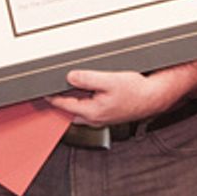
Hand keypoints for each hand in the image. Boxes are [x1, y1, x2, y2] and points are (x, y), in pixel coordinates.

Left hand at [46, 69, 178, 126]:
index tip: (43, 92)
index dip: (52, 98)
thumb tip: (71, 77)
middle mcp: (95, 118)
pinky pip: (88, 108)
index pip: (65, 105)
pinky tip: (86, 90)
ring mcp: (101, 117)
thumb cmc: (136, 91)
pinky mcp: (107, 113)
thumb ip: (88, 79)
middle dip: (61, 100)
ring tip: (68, 86)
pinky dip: (83, 100)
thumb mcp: (110, 80)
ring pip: (79, 110)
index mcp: (92, 111)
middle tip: (52, 88)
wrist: (153, 97)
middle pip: (70, 110)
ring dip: (72, 99)